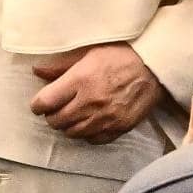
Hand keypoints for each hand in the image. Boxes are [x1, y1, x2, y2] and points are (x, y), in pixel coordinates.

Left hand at [29, 43, 164, 142]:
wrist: (155, 67)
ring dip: (68, 126)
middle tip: (56, 108)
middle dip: (51, 116)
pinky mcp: (119, 127)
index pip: (45, 102)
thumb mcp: (88, 52)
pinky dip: (87, 133)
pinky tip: (89, 122)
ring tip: (72, 115)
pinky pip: (93, 139)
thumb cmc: (121, 55)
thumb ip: (61, 65)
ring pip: (73, 133)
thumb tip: (37, 71)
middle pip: (56, 121)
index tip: (40, 103)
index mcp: (80, 80)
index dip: (38, 105)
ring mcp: (106, 117)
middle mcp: (91, 101)